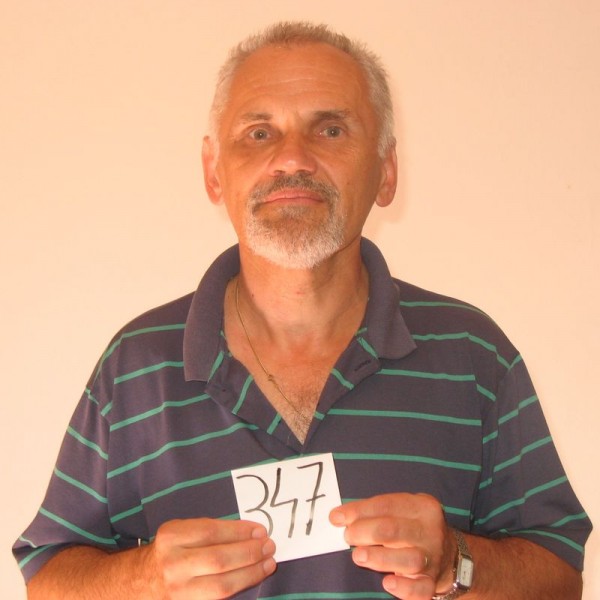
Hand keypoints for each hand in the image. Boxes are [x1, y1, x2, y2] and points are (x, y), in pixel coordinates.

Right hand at [150, 517, 276, 598]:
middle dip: (249, 552)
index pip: (212, 532)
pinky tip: (253, 577)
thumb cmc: (171, 551)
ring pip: (221, 585)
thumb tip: (252, 533)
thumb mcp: (182, 532)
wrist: (141, 581)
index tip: (260, 530)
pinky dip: (239, 587)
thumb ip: (211, 531)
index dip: (239, 532)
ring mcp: (178, 591)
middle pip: (218, 559)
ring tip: (268, 562)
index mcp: (171, 536)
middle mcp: (172, 564)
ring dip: (251, 573)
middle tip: (269, 546)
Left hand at [329, 493, 454, 599]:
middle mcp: (430, 531)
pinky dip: (404, 588)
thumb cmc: (412, 528)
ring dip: (379, 558)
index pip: (386, 505)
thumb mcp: (401, 511)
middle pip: (394, 530)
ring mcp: (433, 558)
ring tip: (359, 556)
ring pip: (407, 559)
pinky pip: (421, 589)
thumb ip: (373, 511)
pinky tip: (388, 583)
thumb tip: (339, 516)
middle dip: (365, 531)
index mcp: (422, 507)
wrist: (448, 556)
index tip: (337, 517)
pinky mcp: (433, 582)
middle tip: (348, 536)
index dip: (358, 511)